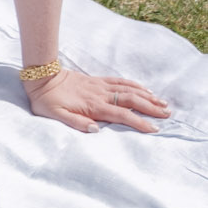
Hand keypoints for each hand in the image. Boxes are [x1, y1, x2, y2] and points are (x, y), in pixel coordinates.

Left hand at [24, 68, 168, 134]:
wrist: (41, 78)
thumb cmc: (47, 101)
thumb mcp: (55, 116)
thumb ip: (75, 123)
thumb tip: (95, 130)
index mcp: (93, 106)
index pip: (121, 115)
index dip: (138, 122)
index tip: (153, 129)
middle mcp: (100, 95)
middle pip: (131, 100)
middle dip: (151, 108)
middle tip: (167, 115)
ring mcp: (100, 86)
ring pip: (129, 90)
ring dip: (147, 96)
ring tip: (162, 103)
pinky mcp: (97, 80)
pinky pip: (120, 81)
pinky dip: (134, 85)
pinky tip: (144, 89)